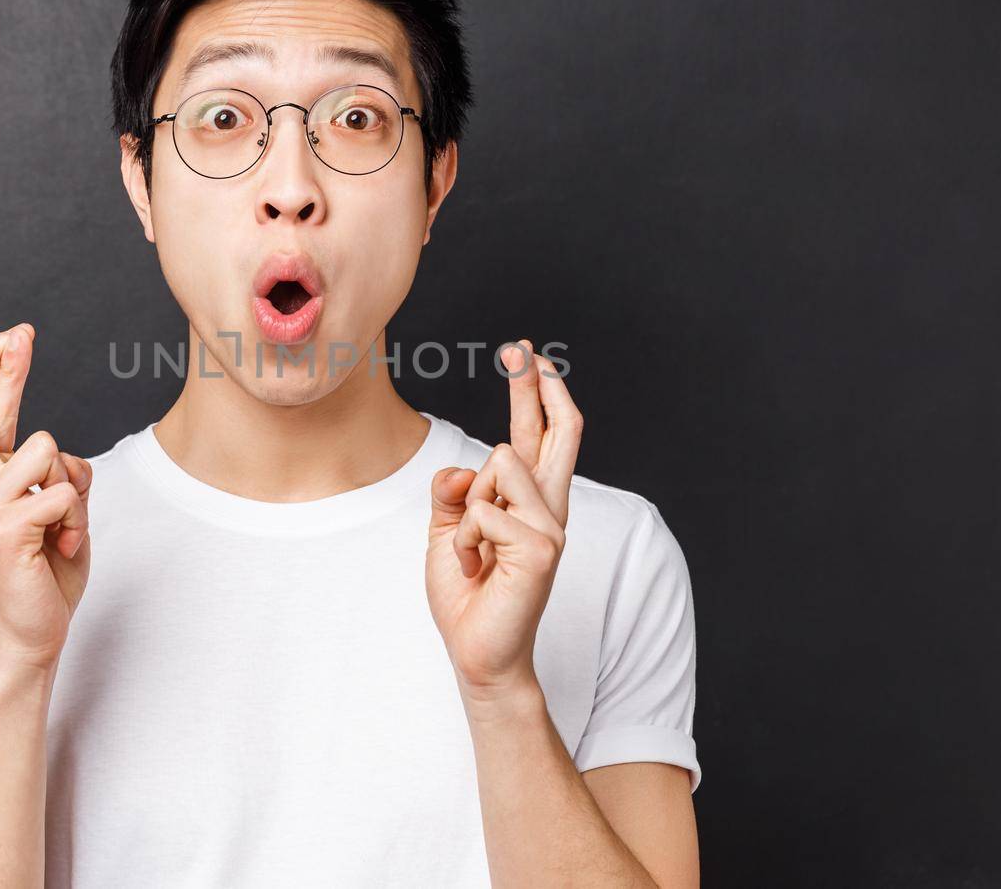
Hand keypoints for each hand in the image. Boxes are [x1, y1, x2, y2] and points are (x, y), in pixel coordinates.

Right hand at [0, 323, 92, 674]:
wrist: (30, 636)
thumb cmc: (46, 576)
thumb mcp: (59, 516)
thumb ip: (57, 480)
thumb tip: (66, 459)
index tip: (12, 336)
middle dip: (2, 365)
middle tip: (20, 330)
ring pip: (49, 451)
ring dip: (73, 489)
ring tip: (62, 532)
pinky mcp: (3, 529)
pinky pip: (62, 493)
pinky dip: (76, 520)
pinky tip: (62, 549)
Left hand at [425, 340, 582, 703]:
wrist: (478, 653)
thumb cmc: (466, 596)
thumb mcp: (447, 532)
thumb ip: (453, 493)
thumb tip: (461, 470)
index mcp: (529, 504)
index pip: (539, 438)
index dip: (537, 396)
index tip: (530, 358)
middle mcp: (548, 510)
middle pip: (553, 432)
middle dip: (533, 385)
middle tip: (520, 346)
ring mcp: (549, 527)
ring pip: (496, 464)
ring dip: (465, 508)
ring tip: (470, 554)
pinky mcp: (541, 547)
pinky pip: (480, 509)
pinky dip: (461, 540)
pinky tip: (473, 570)